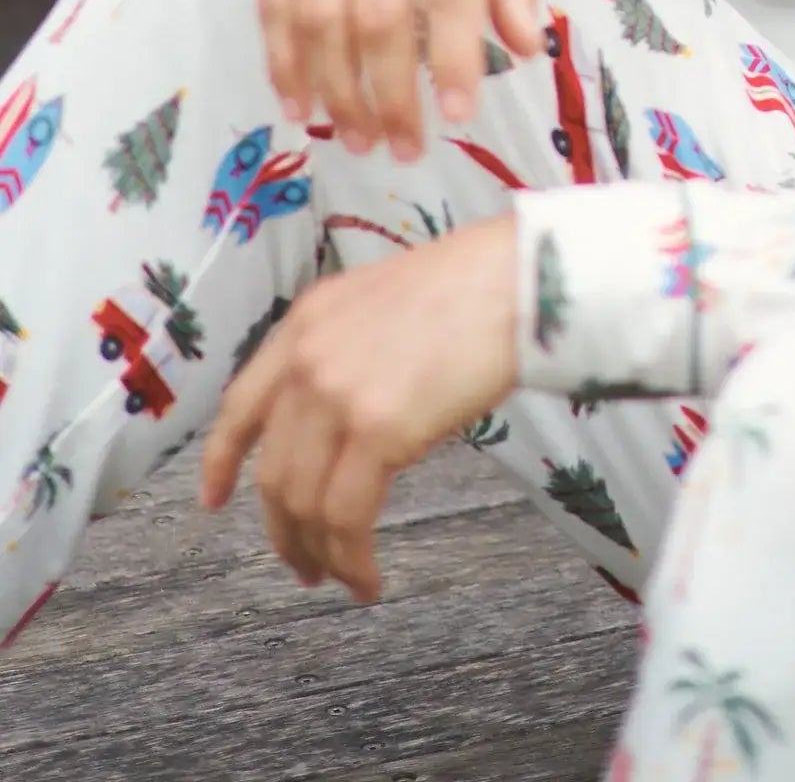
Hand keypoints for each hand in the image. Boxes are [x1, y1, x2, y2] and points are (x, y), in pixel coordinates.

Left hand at [199, 216, 519, 602]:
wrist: (518, 278)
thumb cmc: (472, 286)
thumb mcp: (380, 302)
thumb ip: (346, 351)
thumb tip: (345, 418)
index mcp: (305, 322)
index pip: (242, 404)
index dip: (222, 460)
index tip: (214, 501)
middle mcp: (307, 359)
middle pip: (274, 472)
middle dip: (284, 532)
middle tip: (305, 565)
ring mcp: (337, 395)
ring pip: (304, 503)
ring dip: (320, 554)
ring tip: (345, 578)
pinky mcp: (377, 430)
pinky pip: (347, 517)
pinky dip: (352, 559)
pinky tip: (369, 578)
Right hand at [260, 0, 542, 158]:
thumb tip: (526, 49)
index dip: (452, 59)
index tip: (459, 116)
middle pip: (376, 12)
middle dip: (388, 94)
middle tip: (402, 148)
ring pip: (317, 13)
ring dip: (334, 89)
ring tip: (356, 137)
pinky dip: (282, 56)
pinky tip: (299, 99)